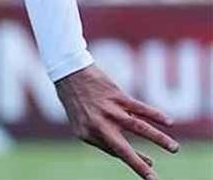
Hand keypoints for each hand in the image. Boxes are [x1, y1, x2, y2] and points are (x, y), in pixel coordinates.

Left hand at [56, 64, 178, 179]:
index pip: (115, 152)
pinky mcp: (117, 96)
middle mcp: (98, 124)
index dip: (134, 160)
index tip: (150, 165)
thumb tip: (128, 154)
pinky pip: (140, 108)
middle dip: (139, 165)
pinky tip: (169, 122)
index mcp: (88, 134)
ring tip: (174, 148)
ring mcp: (109, 110)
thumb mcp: (82, 123)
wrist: (68, 72)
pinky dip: (156, 115)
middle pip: (122, 149)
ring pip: (138, 127)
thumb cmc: (78, 101)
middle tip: (154, 178)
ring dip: (158, 139)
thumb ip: (102, 138)